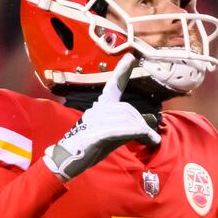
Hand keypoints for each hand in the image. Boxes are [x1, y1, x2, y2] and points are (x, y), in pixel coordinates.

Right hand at [43, 54, 160, 180]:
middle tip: (151, 136)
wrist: (66, 160)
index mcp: (101, 107)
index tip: (131, 57)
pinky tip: (146, 137)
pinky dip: (136, 133)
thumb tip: (147, 130)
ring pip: (126, 120)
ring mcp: (94, 121)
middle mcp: (97, 110)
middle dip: (142, 122)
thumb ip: (126, 128)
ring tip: (150, 140)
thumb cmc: (89, 147)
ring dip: (142, 130)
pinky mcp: (94, 133)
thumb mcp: (111, 135)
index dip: (122, 71)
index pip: (113, 86)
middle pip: (127, 109)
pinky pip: (120, 129)